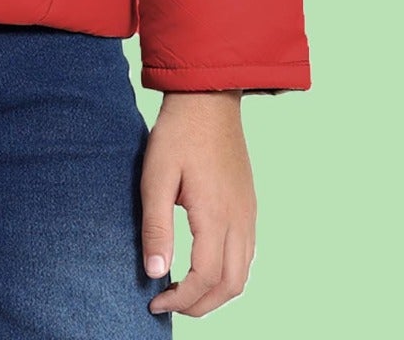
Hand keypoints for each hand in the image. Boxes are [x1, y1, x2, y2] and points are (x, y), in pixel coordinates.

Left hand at [140, 91, 256, 318]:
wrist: (209, 98)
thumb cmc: (178, 133)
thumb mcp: (156, 176)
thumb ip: (156, 226)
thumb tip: (155, 273)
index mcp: (216, 215)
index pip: (205, 278)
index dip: (181, 299)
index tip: (155, 302)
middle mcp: (239, 220)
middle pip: (231, 286)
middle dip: (200, 305)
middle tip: (169, 304)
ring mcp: (248, 213)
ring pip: (243, 274)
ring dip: (216, 293)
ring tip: (184, 291)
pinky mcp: (249, 205)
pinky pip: (246, 254)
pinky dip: (228, 274)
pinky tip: (204, 266)